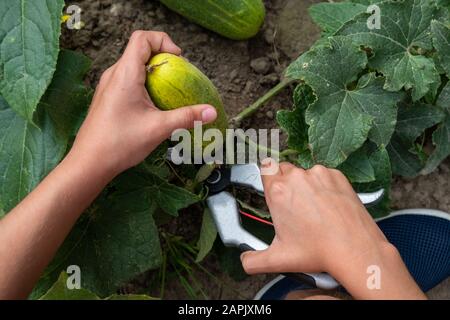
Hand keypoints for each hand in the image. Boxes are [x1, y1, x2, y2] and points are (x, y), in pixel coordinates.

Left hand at [69, 31, 216, 178]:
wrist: (89, 163)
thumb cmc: (120, 143)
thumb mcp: (158, 128)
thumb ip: (187, 117)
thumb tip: (212, 111)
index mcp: (125, 74)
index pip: (142, 38)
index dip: (163, 41)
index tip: (179, 61)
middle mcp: (114, 74)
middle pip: (140, 50)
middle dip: (163, 58)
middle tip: (178, 78)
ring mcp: (109, 86)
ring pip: (134, 66)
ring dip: (154, 73)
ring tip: (168, 92)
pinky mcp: (108, 98)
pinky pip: (128, 80)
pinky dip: (145, 84)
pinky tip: (153, 106)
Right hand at [241, 162, 425, 298]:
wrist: (354, 249)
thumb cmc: (319, 251)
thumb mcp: (278, 259)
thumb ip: (253, 260)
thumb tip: (246, 261)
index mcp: (278, 192)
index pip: (265, 168)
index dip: (268, 177)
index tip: (272, 187)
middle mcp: (297, 178)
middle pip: (284, 170)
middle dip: (286, 184)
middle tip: (293, 205)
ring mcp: (319, 175)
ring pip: (305, 173)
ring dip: (306, 185)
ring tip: (314, 209)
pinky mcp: (337, 176)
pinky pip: (325, 175)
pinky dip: (324, 185)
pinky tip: (328, 205)